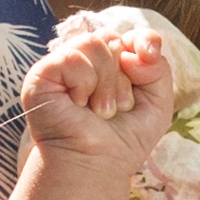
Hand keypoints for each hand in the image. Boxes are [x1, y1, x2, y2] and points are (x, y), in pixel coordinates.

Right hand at [18, 11, 179, 167]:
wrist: (95, 165)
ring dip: (105, 84)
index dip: (144, 40)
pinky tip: (77, 105)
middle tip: (115, 109)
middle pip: (113, 39)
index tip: (150, 55)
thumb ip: (158, 69)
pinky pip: (73, 58)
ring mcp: (62, 65)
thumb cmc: (122, 139)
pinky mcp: (41, 73)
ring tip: (99, 111)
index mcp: (111, 63)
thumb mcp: (157, 104)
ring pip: (94, 44)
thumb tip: (133, 51)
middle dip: (123, 78)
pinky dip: (84, 84)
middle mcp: (85, 59)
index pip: (130, 34)